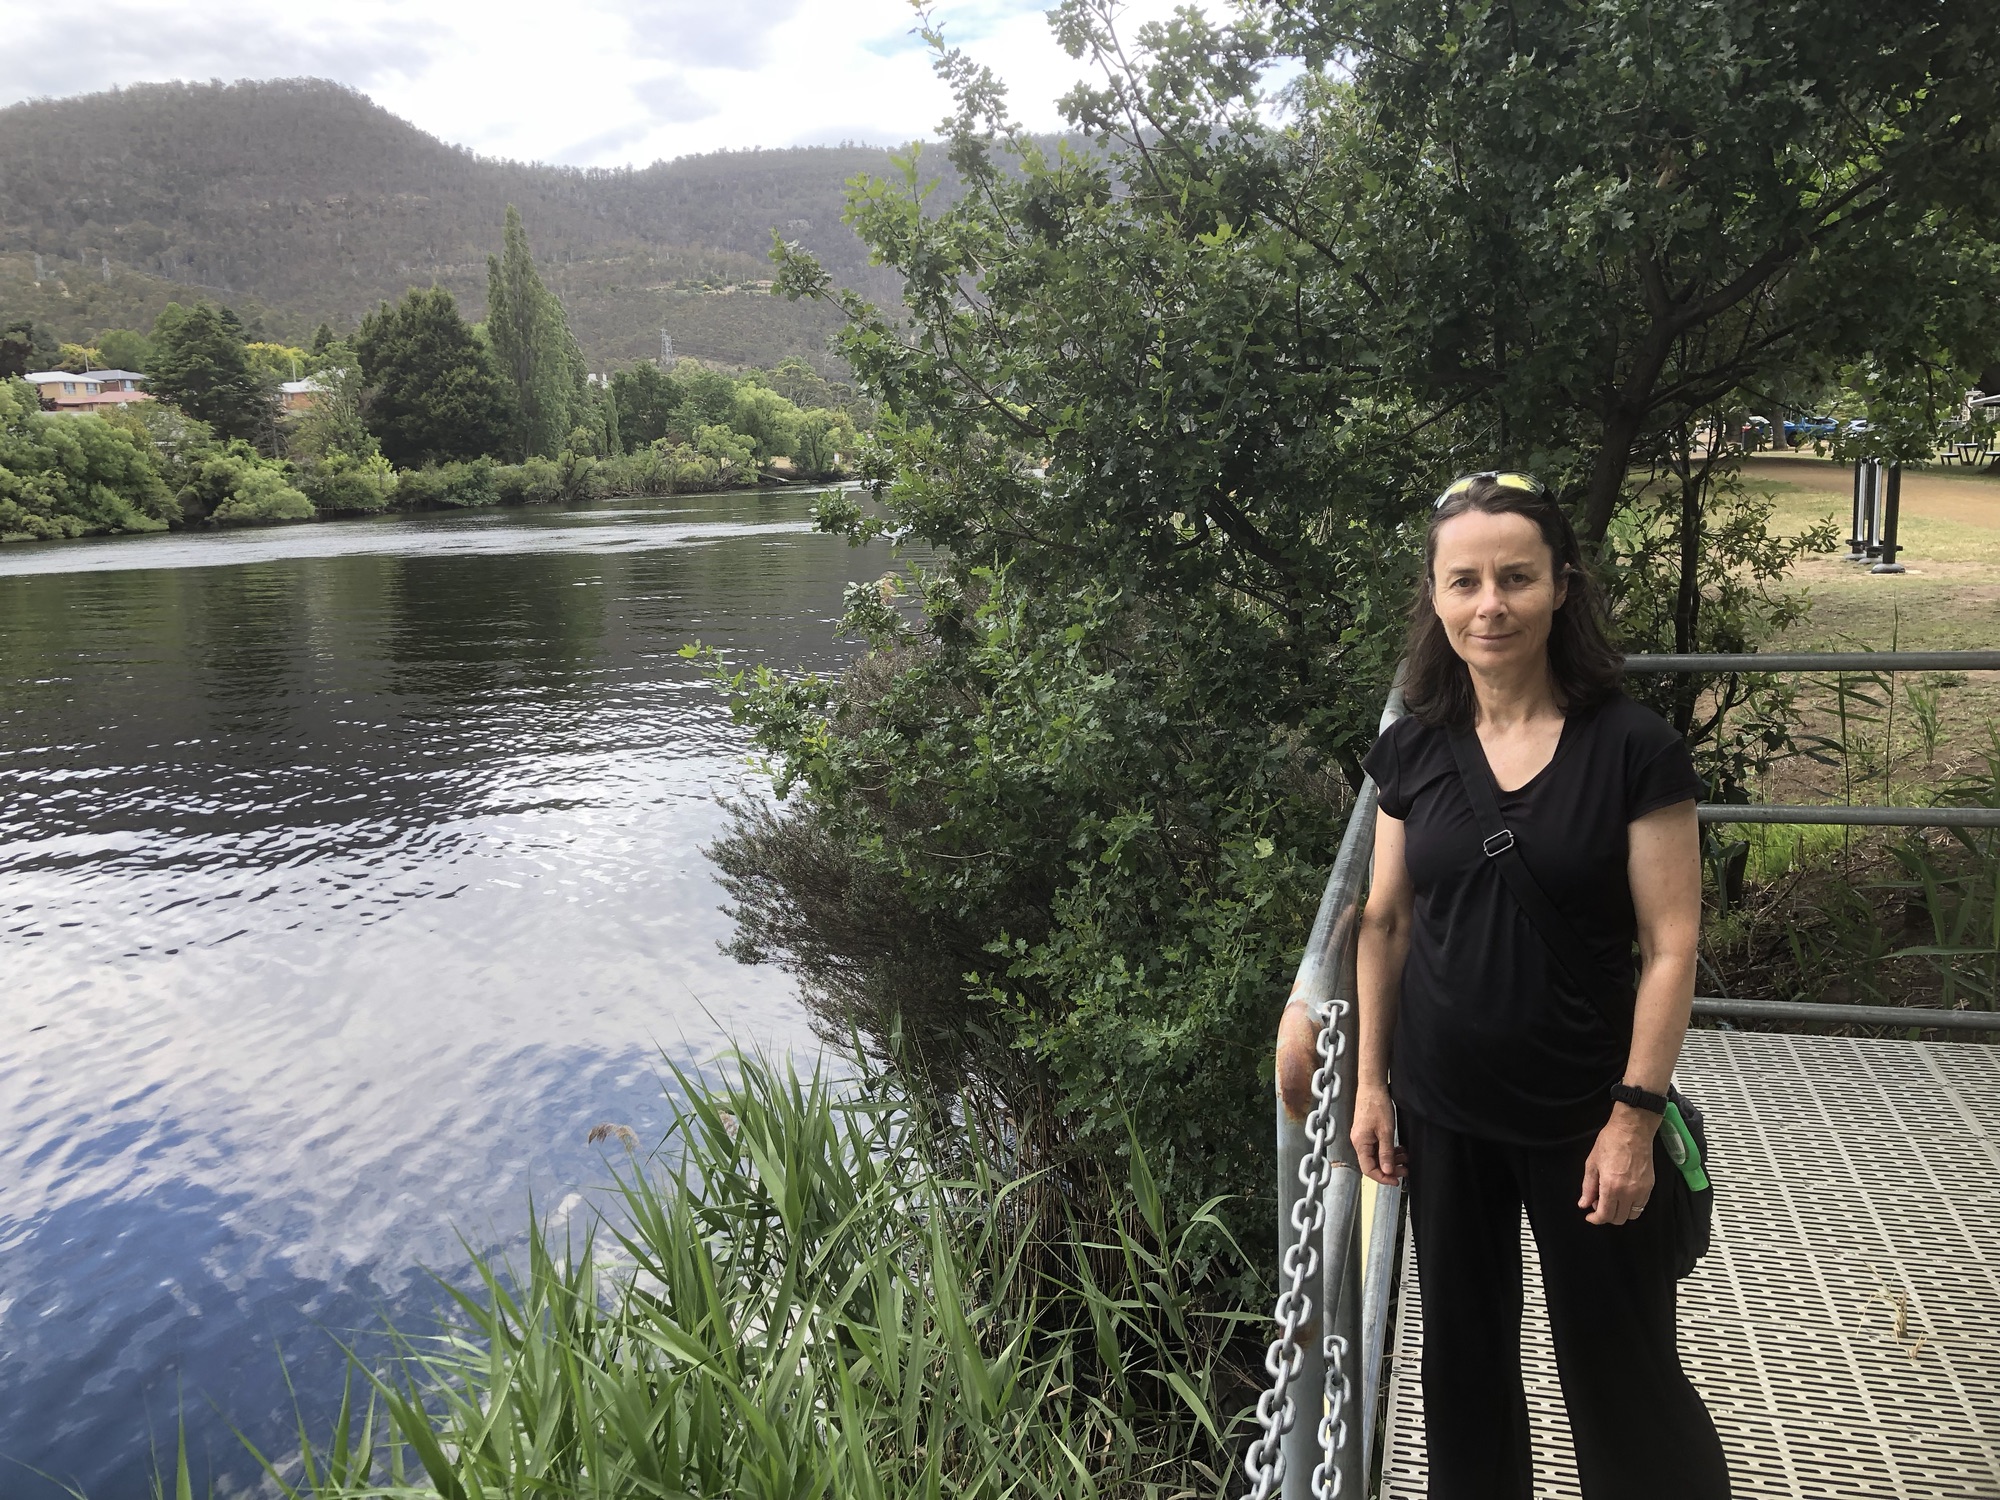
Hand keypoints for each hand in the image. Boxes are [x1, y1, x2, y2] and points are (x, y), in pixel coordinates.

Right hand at [1351, 1084, 1406, 1185]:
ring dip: (1391, 1159)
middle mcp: (1359, 1142)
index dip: (1382, 1177)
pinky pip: (1377, 1147)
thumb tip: (1387, 1171)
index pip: (1369, 1169)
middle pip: (1373, 1163)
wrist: (1372, 1086)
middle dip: (1389, 1169)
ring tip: (1405, 1158)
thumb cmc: (1377, 1105)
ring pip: (1377, 1155)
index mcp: (1360, 1143)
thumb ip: (1386, 1152)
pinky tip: (1399, 1149)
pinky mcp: (1368, 1132)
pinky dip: (1389, 1150)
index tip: (1396, 1180)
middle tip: (1405, 1170)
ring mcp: (1363, 1137)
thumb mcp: (1385, 1131)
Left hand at [1579, 1106, 1655, 1225]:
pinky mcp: (1650, 1186)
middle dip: (1606, 1216)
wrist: (1632, 1131)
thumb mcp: (1592, 1164)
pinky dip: (1631, 1206)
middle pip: (1619, 1219)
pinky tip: (1623, 1195)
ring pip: (1632, 1215)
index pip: (1605, 1215)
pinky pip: (1641, 1206)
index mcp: (1611, 1187)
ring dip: (1620, 1212)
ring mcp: (1642, 1191)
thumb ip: (1588, 1187)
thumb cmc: (1609, 1143)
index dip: (1595, 1219)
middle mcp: (1628, 1193)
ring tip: (1611, 1199)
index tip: (1589, 1216)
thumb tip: (1584, 1204)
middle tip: (1598, 1203)